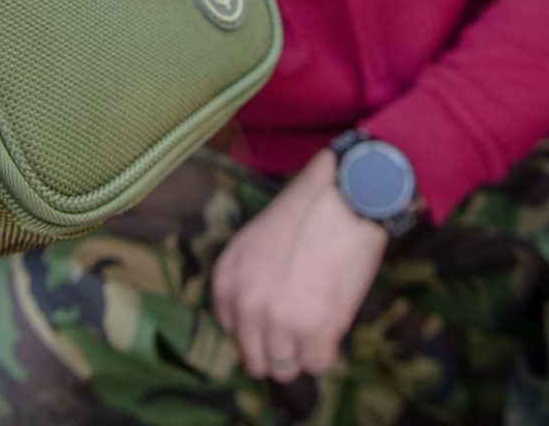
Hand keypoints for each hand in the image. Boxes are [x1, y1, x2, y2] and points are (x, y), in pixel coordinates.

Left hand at [211, 149, 386, 382]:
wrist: (342, 200)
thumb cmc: (302, 215)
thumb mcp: (252, 242)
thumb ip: (245, 284)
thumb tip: (253, 328)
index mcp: (226, 281)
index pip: (231, 334)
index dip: (256, 329)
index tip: (275, 315)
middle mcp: (246, 305)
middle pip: (256, 361)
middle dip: (276, 349)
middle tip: (297, 327)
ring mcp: (280, 321)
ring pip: (285, 369)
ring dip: (301, 352)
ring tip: (315, 321)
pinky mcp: (315, 330)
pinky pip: (317, 364)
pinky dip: (326, 350)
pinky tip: (331, 321)